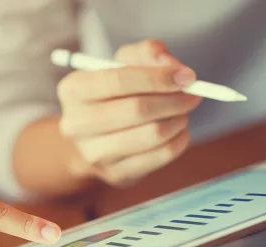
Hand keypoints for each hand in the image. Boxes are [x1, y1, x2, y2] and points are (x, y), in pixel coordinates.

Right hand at [57, 40, 200, 185]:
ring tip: (183, 112)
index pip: (117, 80)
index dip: (156, 77)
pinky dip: (179, 141)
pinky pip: (160, 157)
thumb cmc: (113, 93)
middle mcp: (76, 124)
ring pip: (152, 135)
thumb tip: (171, 65)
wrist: (95, 137)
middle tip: (193, 94)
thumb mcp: (123, 63)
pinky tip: (179, 131)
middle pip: (136, 110)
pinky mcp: (116, 174)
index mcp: (72, 90)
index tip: (186, 76)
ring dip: (178, 120)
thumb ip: (147, 53)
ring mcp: (94, 154)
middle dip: (173, 100)